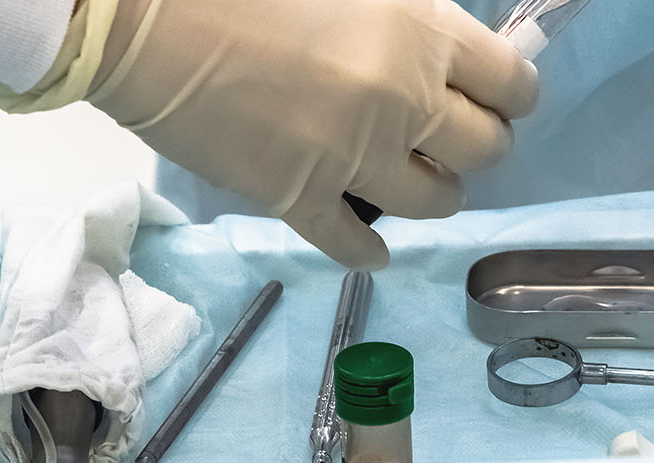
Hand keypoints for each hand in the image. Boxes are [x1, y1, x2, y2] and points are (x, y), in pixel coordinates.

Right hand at [86, 0, 538, 269]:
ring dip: (435, 193)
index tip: (500, 98)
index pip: (511, 82)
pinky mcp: (299, 200)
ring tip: (415, 180)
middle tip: (454, 138)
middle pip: (484, 148)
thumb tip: (437, 48)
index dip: (512, 94)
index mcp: (421, 34)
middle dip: (478, 143)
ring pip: (435, 202)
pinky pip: (355, 244)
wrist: (141, 16)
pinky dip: (369, 248)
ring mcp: (353, 159)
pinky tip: (372, 245)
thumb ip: (403, 16)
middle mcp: (404, 101)